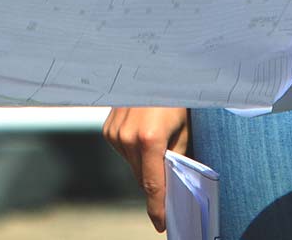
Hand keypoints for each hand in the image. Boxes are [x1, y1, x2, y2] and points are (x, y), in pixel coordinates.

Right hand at [103, 106, 188, 230]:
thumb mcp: (183, 128)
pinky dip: (135, 151)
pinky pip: (123, 151)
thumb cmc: (176, 96)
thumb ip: (176, 158)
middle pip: (142, 177)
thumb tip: (173, 183)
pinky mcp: (108, 128)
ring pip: (132, 165)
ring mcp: (114, 132)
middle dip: (156, 183)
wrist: (158, 67)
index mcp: (148, 138)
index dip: (158, 207)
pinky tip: (145, 135)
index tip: (161, 223)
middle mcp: (127, 137)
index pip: (153, 184)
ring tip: (159, 144)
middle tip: (169, 183)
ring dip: (145, 165)